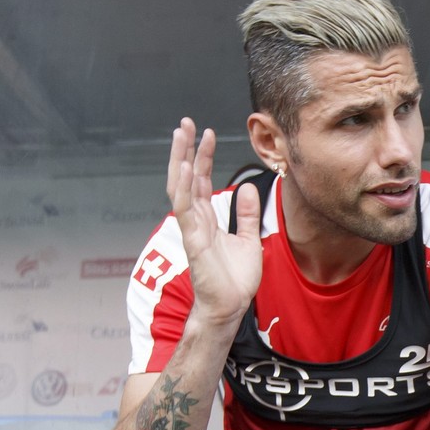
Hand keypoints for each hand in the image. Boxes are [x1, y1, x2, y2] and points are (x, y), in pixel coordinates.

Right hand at [167, 118, 262, 326]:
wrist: (231, 306)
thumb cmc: (236, 280)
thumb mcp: (249, 239)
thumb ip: (246, 214)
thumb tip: (248, 188)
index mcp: (207, 219)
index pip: (201, 180)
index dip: (203, 156)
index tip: (207, 133)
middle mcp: (196, 220)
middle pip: (186, 177)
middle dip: (185, 149)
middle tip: (186, 123)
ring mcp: (192, 229)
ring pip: (180, 187)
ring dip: (180, 160)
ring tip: (181, 135)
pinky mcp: (193, 240)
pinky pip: (184, 209)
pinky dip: (184, 187)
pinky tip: (185, 167)